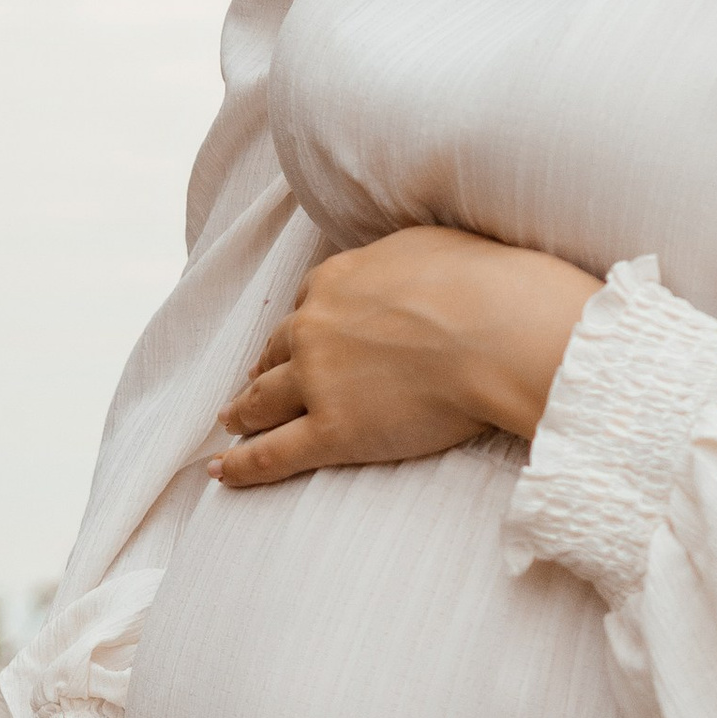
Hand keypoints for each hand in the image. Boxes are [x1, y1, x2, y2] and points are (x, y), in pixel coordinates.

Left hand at [211, 223, 599, 491]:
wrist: (494, 330)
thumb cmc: (478, 283)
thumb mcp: (424, 245)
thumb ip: (392, 262)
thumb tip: (395, 268)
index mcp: (335, 281)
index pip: (305, 304)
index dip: (298, 327)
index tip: (293, 341)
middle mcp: (313, 327)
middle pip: (276, 350)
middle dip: (262, 367)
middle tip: (251, 383)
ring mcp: (316, 381)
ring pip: (262, 400)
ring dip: (243, 412)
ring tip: (231, 423)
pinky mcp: (330, 431)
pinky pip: (272, 453)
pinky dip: (241, 466)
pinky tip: (222, 472)